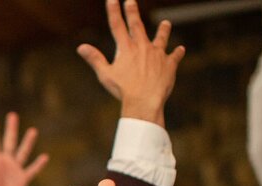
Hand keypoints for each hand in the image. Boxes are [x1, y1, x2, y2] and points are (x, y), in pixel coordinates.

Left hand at [0, 113, 48, 185]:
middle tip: (12, 115)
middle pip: (9, 141)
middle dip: (11, 128)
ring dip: (27, 142)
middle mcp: (4, 162)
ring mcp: (14, 170)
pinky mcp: (22, 179)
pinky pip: (32, 170)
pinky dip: (38, 165)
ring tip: (33, 130)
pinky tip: (44, 157)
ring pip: (23, 152)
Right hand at [77, 0, 185, 125]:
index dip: (114, 11)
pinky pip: (174, 56)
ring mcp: (157, 54)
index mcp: (126, 49)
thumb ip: (94, 59)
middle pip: (137, 25)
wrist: (145, 100)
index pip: (117, 26)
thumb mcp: (105, 75)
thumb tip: (81, 47)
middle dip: (133, 12)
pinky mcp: (169, 64)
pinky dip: (177, 53)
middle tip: (131, 0)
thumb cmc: (123, 89)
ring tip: (166, 23)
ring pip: (161, 38)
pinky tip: (180, 49)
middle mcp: (142, 47)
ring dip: (163, 30)